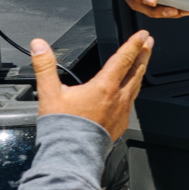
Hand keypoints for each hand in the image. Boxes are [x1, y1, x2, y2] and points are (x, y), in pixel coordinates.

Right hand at [33, 32, 153, 141]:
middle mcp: (118, 98)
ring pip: (136, 86)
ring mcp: (122, 111)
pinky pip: (132, 101)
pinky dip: (134, 89)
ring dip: (141, 70)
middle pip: (136, 70)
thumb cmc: (63, 127)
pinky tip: (131, 90)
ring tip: (144, 61)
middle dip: (144, 54)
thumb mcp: (49, 93)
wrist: (72, 154)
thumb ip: (44, 66)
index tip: (142, 35)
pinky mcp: (121, 122)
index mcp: (104, 87)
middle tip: (149, 42)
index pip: (123, 59)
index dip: (134, 44)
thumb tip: (39, 45)